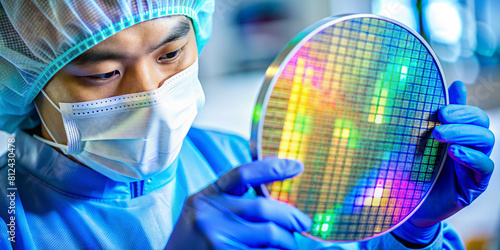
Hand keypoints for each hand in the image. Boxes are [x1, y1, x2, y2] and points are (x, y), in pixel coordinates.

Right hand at [166, 158, 311, 249]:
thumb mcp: (203, 212)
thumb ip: (231, 199)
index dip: (272, 167)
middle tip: (303, 223)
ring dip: (287, 240)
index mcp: (205, 197)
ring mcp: (216, 238)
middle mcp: (209, 214)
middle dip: (291, 216)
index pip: (242, 174)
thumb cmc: (192, 242)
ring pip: (270, 234)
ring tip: (291, 243)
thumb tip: (274, 184)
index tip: (298, 166)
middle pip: (263, 207)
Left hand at [393, 81, 494, 244]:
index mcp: (455, 133)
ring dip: (464, 134)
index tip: (441, 108)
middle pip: (481, 122)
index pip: (470, 112)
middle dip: (463, 116)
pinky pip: (485, 167)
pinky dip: (472, 157)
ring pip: (486, 141)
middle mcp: (468, 146)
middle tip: (440, 118)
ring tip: (440, 136)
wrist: (401, 206)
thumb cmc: (405, 169)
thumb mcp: (412, 141)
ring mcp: (472, 166)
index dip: (461, 106)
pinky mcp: (473, 186)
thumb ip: (429, 118)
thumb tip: (451, 86)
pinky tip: (454, 153)